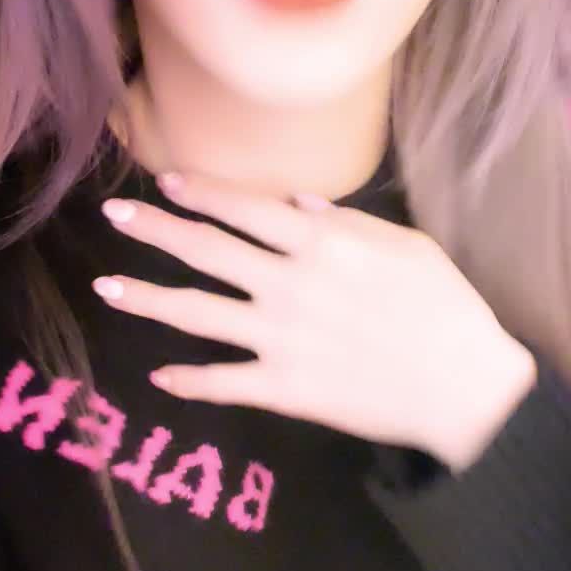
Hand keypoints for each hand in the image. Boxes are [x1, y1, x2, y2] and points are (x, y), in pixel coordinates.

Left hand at [94, 171, 536, 469]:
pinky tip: (159, 376)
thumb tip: (295, 202)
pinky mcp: (283, 389)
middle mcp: (288, 285)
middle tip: (114, 214)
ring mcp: (280, 339)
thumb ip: (347, 223)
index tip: (166, 181)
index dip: (201, 192)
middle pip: (206, 250)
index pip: (245, 209)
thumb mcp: (408, 247)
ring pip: (197, 314)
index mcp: (321, 244)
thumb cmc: (446, 309)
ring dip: (148, 298)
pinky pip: (223, 382)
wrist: (464, 388)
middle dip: (155, 228)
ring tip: (106, 287)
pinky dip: (189, 381)